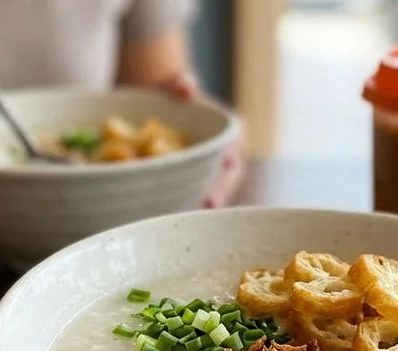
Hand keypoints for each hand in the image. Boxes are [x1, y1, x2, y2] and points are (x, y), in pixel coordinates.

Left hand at [156, 73, 246, 208]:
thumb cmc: (172, 94)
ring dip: (204, 204)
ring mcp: (215, 172)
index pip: (237, 148)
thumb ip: (182, 85)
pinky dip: (186, 204)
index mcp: (234, 132)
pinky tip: (172, 217)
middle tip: (208, 204)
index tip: (225, 165)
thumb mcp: (176, 86)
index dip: (231, 159)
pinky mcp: (199, 182)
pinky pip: (196, 194)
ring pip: (215, 190)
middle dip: (220, 191)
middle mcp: (230, 155)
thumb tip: (186, 86)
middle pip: (229, 177)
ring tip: (190, 218)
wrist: (160, 107)